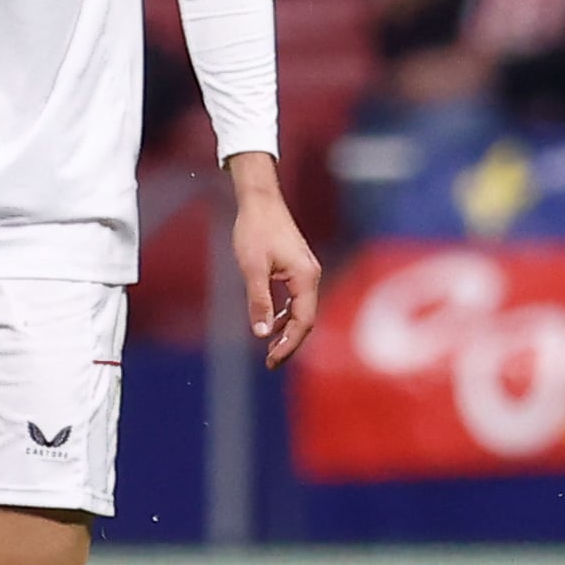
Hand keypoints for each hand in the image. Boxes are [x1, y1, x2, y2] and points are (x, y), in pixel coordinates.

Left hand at [226, 154, 319, 368]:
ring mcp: (306, 272)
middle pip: (305, 319)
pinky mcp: (298, 268)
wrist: (260, 201)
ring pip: (301, 310)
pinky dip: (284, 315)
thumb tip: (261, 334)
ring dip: (286, 330)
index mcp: (306, 278)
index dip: (289, 344)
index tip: (271, 361)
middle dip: (289, 342)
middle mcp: (312, 276)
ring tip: (269, 348)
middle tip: (270, 362)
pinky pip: (296, 299)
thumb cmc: (255, 231)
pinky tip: (270, 324)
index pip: (303, 322)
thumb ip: (259, 301)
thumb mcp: (252, 268)